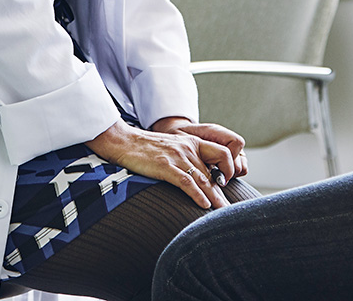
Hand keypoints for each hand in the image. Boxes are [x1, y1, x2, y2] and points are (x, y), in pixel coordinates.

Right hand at [86, 119, 235, 208]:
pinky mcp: (164, 166)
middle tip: (229, 209)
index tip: (226, 185)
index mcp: (192, 142)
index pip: (221, 153)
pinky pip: (186, 182)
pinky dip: (197, 195)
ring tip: (221, 212)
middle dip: (222, 192)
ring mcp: (177, 156)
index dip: (228, 169)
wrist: (124, 140)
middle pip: (213, 172)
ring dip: (214, 198)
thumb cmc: (147, 148)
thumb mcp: (172, 147)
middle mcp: (188, 148)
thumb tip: (200, 179)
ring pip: (203, 179)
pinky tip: (203, 205)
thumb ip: (187, 158)